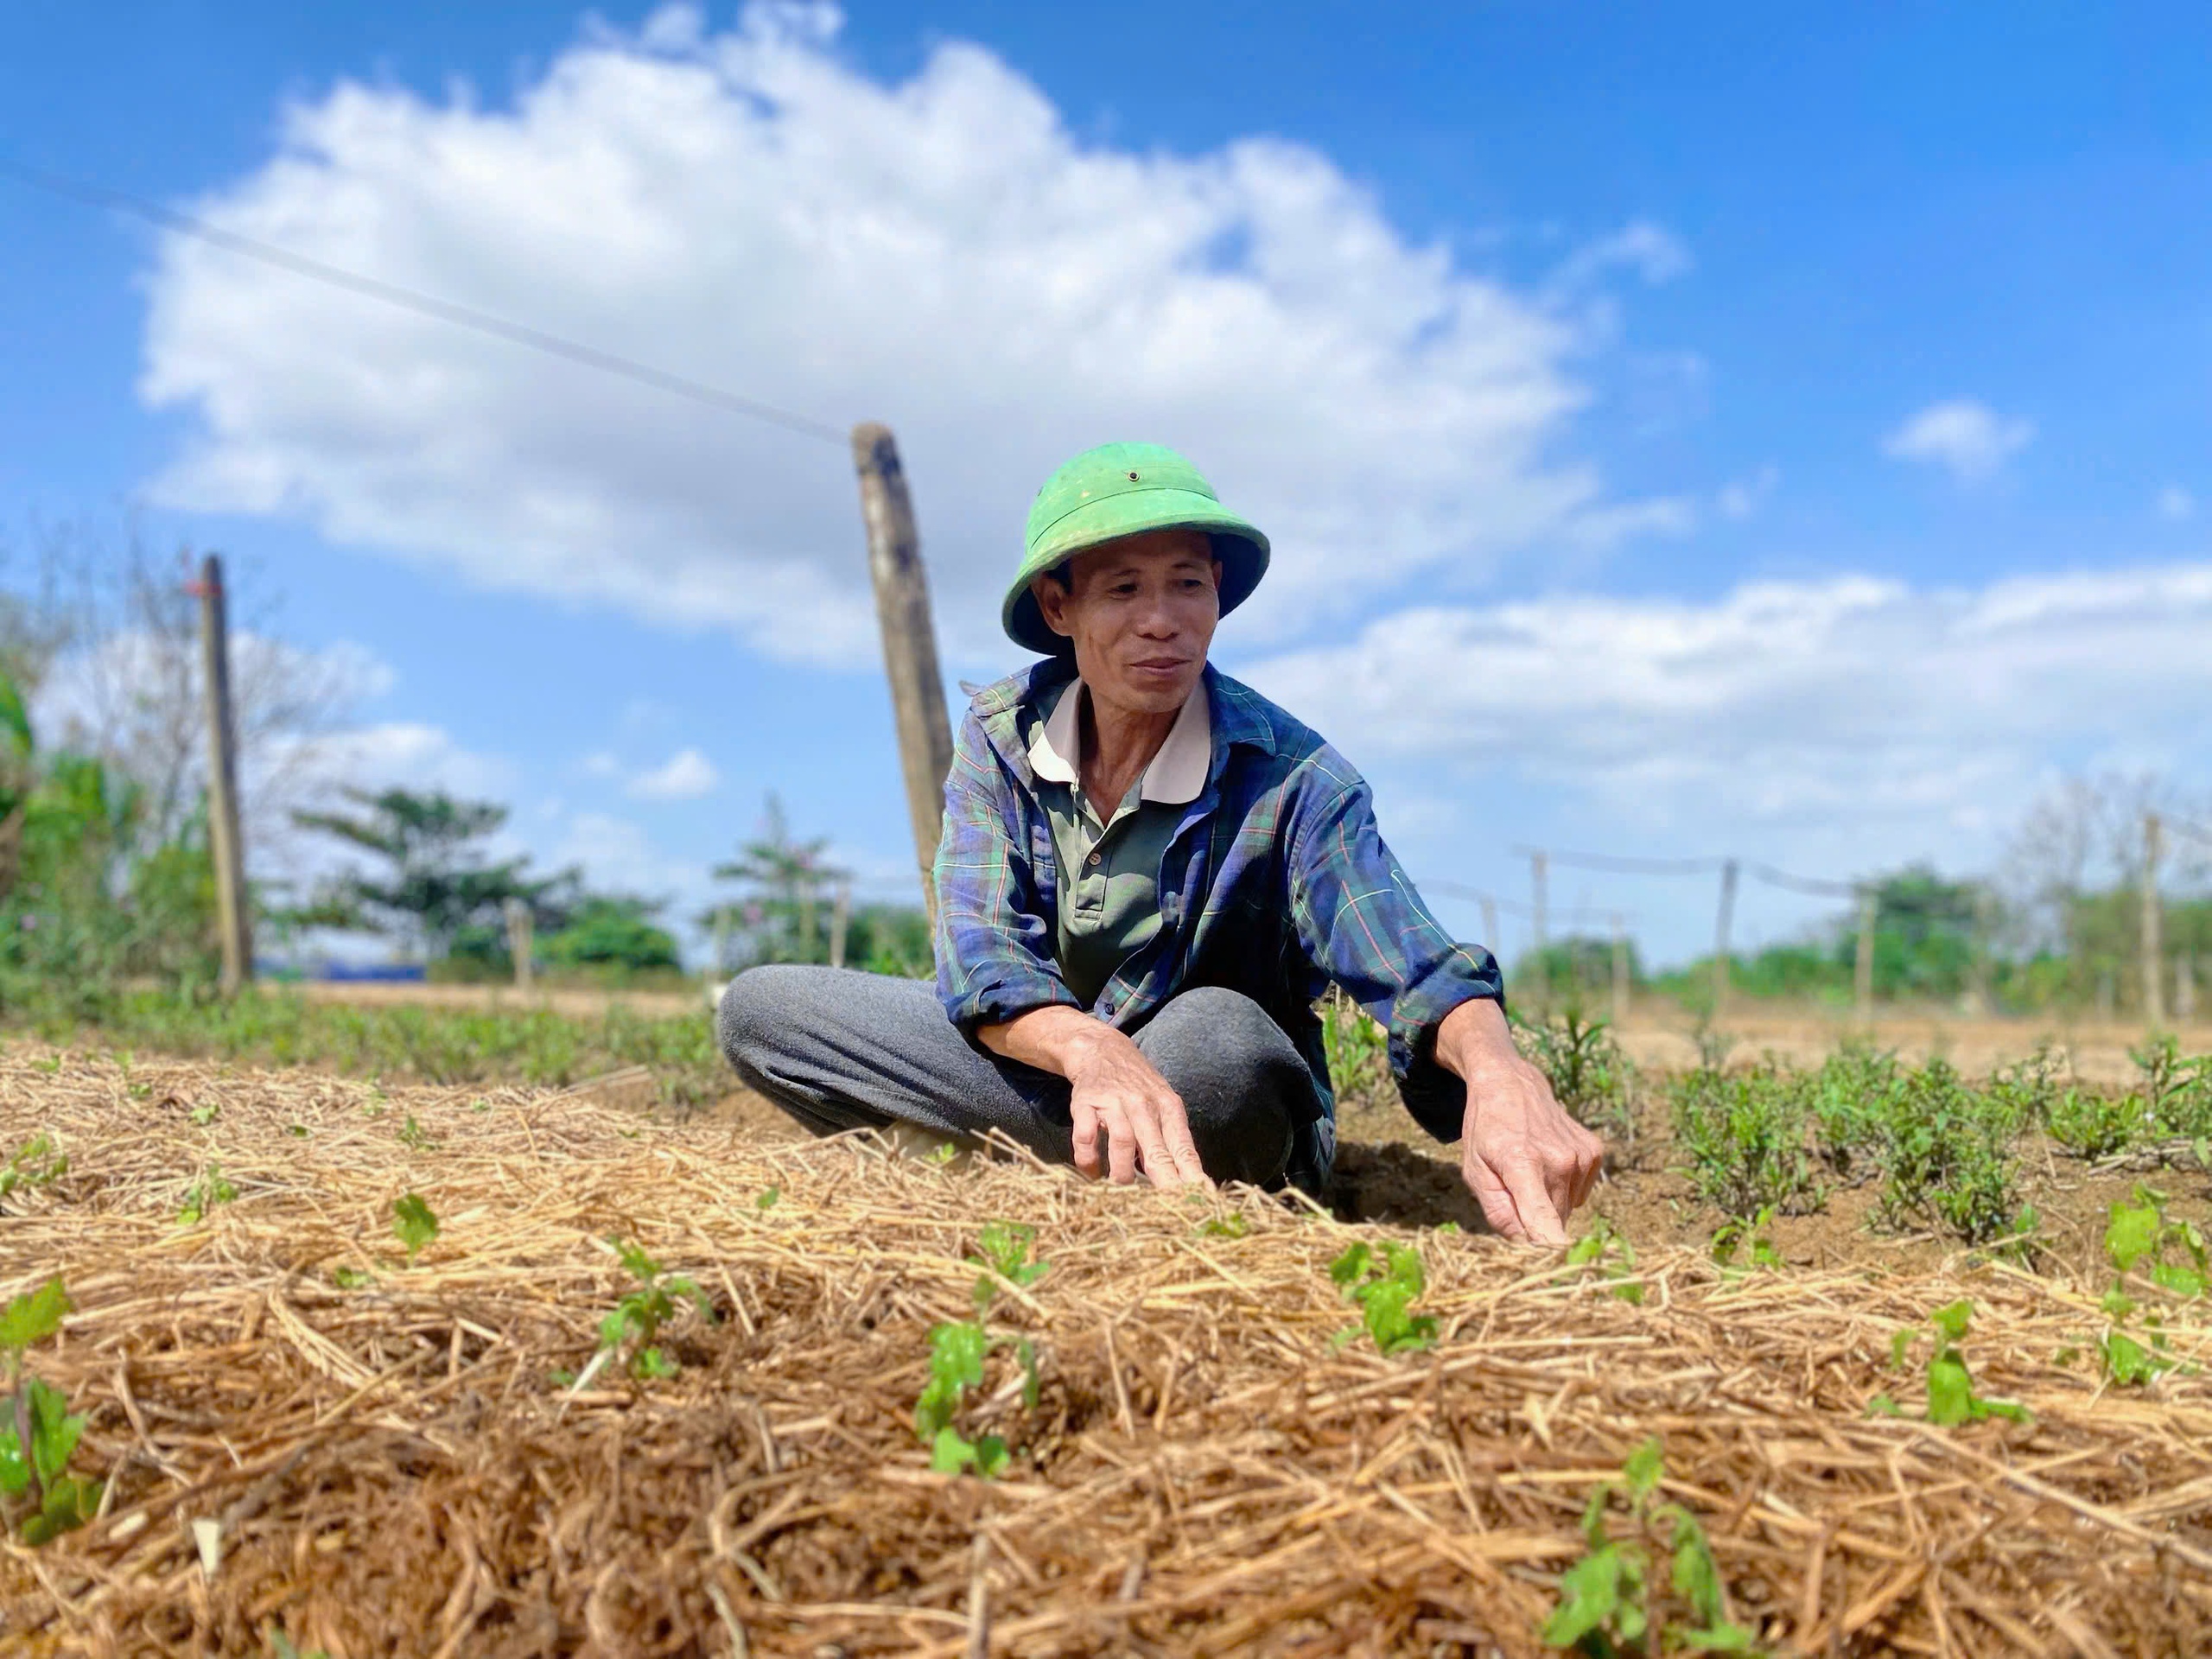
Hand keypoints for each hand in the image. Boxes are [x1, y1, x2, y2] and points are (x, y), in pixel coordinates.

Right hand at [1062, 1025, 1211, 1187]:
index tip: (1201, 1197)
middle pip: (1157, 1149)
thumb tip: (1187, 1181)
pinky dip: (1088, 1160)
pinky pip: (1086, 1136)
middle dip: (1165, 1181)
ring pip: (1123, 1142)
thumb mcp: (1163, 1104)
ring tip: (1121, 1192)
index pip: (1183, 1147)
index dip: (1192, 1174)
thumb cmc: (1138, 1085)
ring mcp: (1114, 1104)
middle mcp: (1144, 1105)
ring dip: (1122, 1173)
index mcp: (1169, 1108)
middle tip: (1168, 1208)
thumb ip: (1172, 1139)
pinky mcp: (1086, 1103)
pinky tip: (1091, 1174)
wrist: (1102, 1049)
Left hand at [1435, 999, 1603, 1244]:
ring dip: (1549, 1201)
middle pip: (1553, 1222)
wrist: (1511, 1084)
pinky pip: (1580, 1193)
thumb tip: (1526, 1243)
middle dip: (1535, 1220)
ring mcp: (1581, 1155)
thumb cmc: (1487, 1131)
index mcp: (1522, 1164)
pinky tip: (1548, 1161)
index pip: (1544, 1221)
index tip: (1547, 1263)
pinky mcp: (1594, 1152)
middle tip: (1515, 1191)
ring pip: (1567, 1209)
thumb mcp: (1475, 1171)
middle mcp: (1559, 1160)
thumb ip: (1498, 1212)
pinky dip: (1564, 1187)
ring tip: (1530, 1169)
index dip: (1545, 1247)